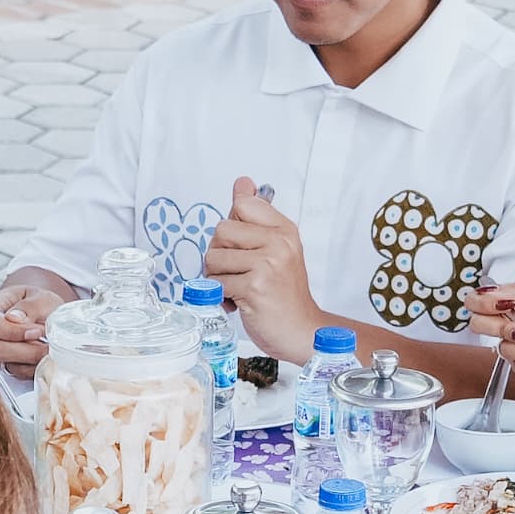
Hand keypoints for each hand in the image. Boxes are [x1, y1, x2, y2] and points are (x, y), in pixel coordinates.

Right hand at [0, 272, 63, 373]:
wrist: (45, 312)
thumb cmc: (38, 301)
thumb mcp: (39, 297)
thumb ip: (28, 307)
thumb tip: (14, 319)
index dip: (11, 331)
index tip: (36, 331)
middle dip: (26, 350)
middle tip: (48, 343)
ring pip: (8, 364)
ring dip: (33, 358)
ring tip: (50, 345)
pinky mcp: (8, 363)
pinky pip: (19, 372)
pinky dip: (35, 366)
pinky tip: (46, 354)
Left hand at [203, 180, 321, 356]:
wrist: (301, 330)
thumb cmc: (284, 294)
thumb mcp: (276, 248)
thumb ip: (255, 217)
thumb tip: (242, 183)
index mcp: (284, 230)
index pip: (242, 204)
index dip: (232, 226)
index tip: (243, 246)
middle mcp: (278, 243)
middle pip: (221, 229)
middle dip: (219, 254)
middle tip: (238, 272)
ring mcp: (267, 264)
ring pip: (213, 257)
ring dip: (217, 277)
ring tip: (238, 287)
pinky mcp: (254, 287)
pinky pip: (215, 283)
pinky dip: (220, 296)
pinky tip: (239, 301)